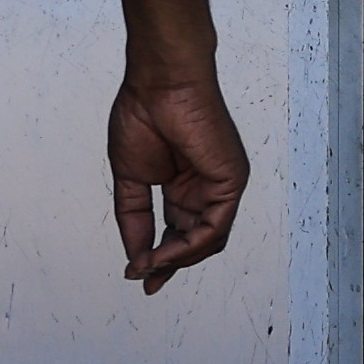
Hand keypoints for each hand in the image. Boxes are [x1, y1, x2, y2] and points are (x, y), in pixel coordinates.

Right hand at [106, 56, 248, 290]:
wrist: (158, 83)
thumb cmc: (143, 116)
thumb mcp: (131, 179)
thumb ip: (134, 219)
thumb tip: (135, 258)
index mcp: (183, 185)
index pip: (178, 231)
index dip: (159, 257)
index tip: (138, 276)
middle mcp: (205, 187)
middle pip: (195, 240)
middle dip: (170, 265)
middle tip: (147, 280)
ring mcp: (221, 184)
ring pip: (208, 239)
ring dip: (178, 259)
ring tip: (151, 266)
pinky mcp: (232, 179)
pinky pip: (216, 225)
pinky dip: (191, 245)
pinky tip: (168, 253)